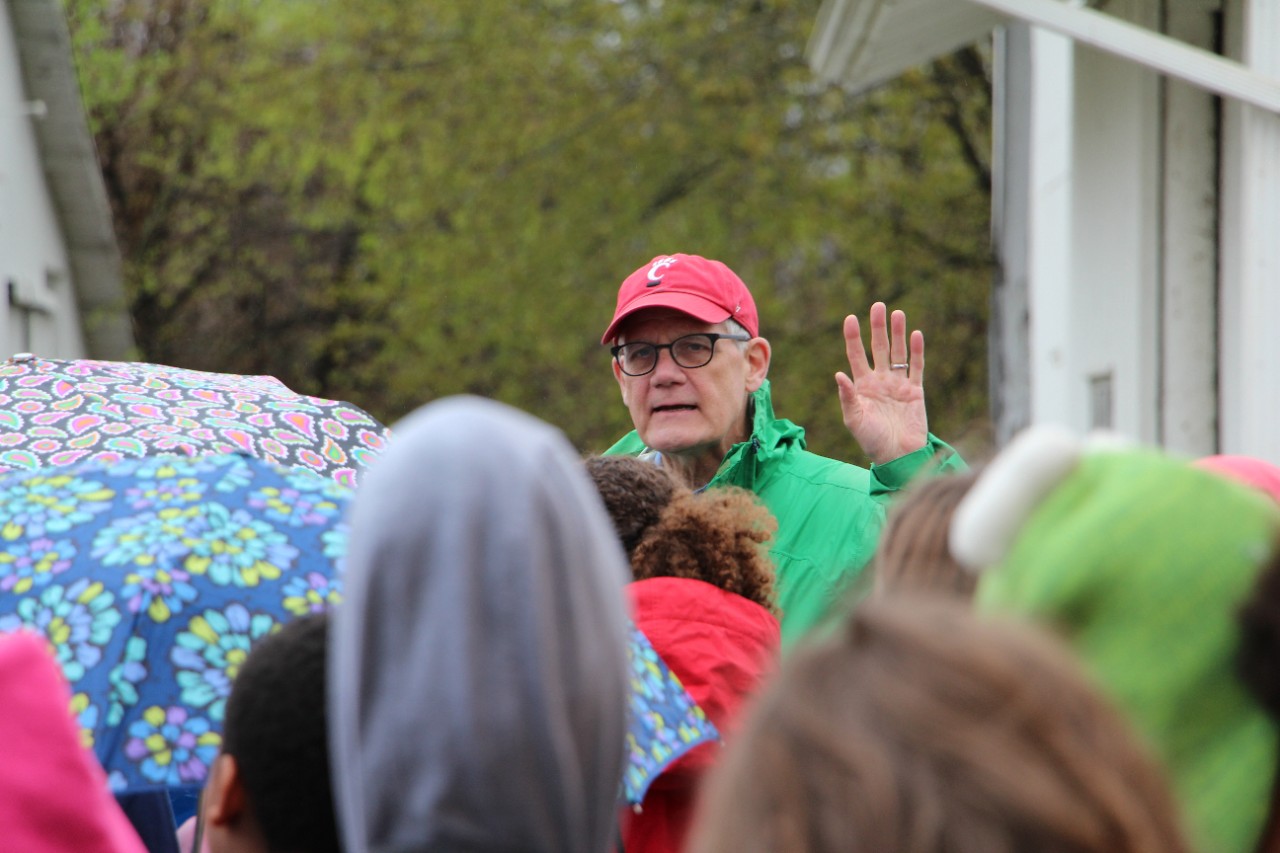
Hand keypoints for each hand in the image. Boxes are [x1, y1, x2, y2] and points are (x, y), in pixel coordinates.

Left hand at [835, 302, 928, 464]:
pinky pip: (916, 367)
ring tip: (897, 313)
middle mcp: (880, 381)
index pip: (856, 355)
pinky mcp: (915, 391)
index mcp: (862, 386)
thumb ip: (847, 397)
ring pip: (898, 353)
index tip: (850, 318)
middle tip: (878, 305)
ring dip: (898, 333)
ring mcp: (898, 384)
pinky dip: (916, 351)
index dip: (854, 337)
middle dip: (878, 327)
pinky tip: (916, 335)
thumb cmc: (871, 440)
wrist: (897, 456)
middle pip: (879, 348)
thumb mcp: (854, 419)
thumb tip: (839, 374)